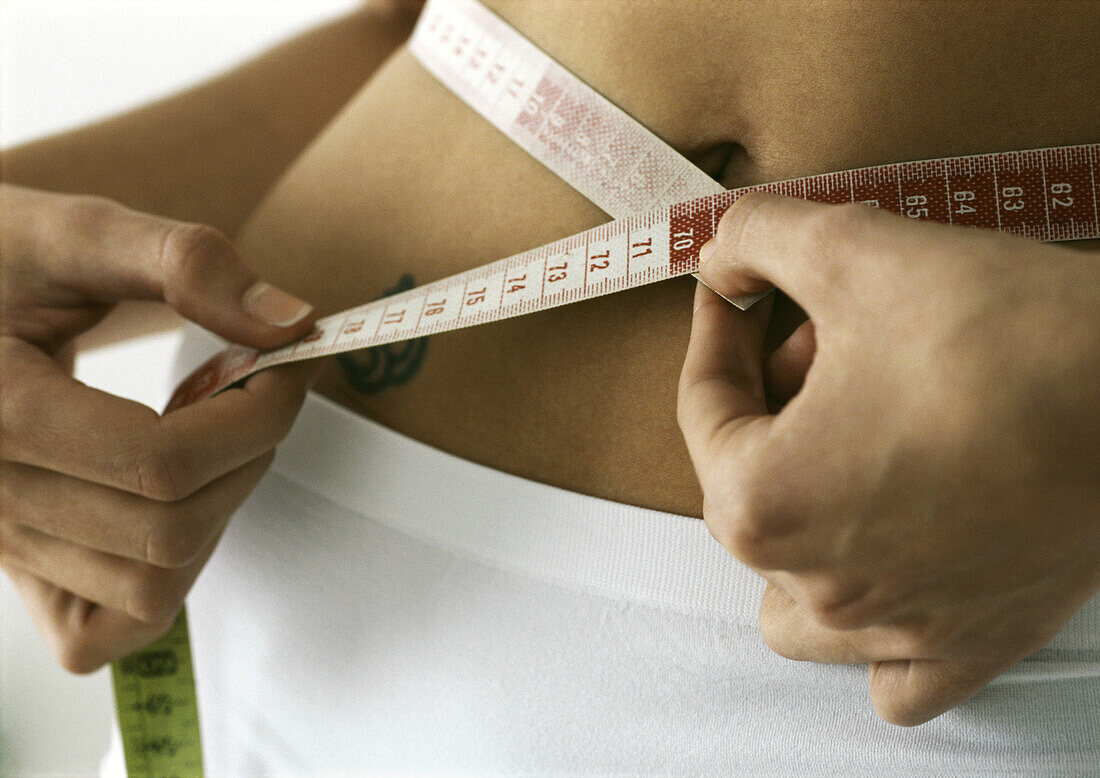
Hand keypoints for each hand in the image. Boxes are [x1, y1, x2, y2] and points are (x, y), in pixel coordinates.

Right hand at [0, 184, 319, 671]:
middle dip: (248, 454)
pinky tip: (171, 498)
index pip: (163, 463)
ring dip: (219, 507)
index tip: (290, 361)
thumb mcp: (74, 233)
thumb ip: (183, 262)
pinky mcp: (17, 576)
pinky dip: (166, 580)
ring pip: (156, 586)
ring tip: (208, 433)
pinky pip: (109, 630)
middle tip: (256, 389)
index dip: (258, 416)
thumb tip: (291, 323)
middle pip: (173, 529)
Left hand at [677, 192, 1099, 724]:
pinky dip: (880, 634)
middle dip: (774, 400)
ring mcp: (894, 628)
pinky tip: (899, 567)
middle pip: (750, 484)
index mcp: (763, 502)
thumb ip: (756, 240)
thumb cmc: (1012, 335)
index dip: (718, 331)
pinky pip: (895, 675)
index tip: (736, 294)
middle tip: (827, 339)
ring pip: (796, 599)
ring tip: (853, 444)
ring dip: (801, 521)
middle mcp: (817, 585)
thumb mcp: (856, 250)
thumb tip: (721, 256)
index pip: (702, 408)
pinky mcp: (971, 645)